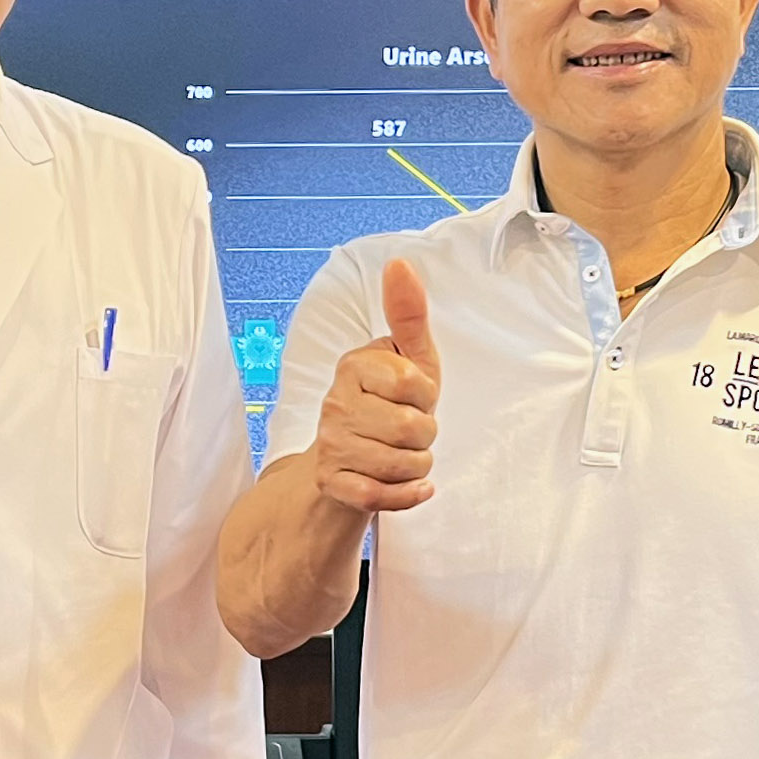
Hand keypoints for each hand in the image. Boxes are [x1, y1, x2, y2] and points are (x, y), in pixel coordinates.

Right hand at [308, 258, 440, 515]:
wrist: (351, 459)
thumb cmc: (390, 403)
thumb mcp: (408, 358)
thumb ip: (408, 314)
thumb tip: (400, 263)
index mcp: (354, 365)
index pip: (414, 383)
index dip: (428, 395)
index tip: (415, 395)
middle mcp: (335, 404)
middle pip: (412, 428)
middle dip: (425, 435)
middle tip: (410, 430)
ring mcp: (331, 445)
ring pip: (401, 463)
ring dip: (418, 465)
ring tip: (405, 454)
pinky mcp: (332, 483)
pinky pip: (379, 496)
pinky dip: (407, 495)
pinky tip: (415, 486)